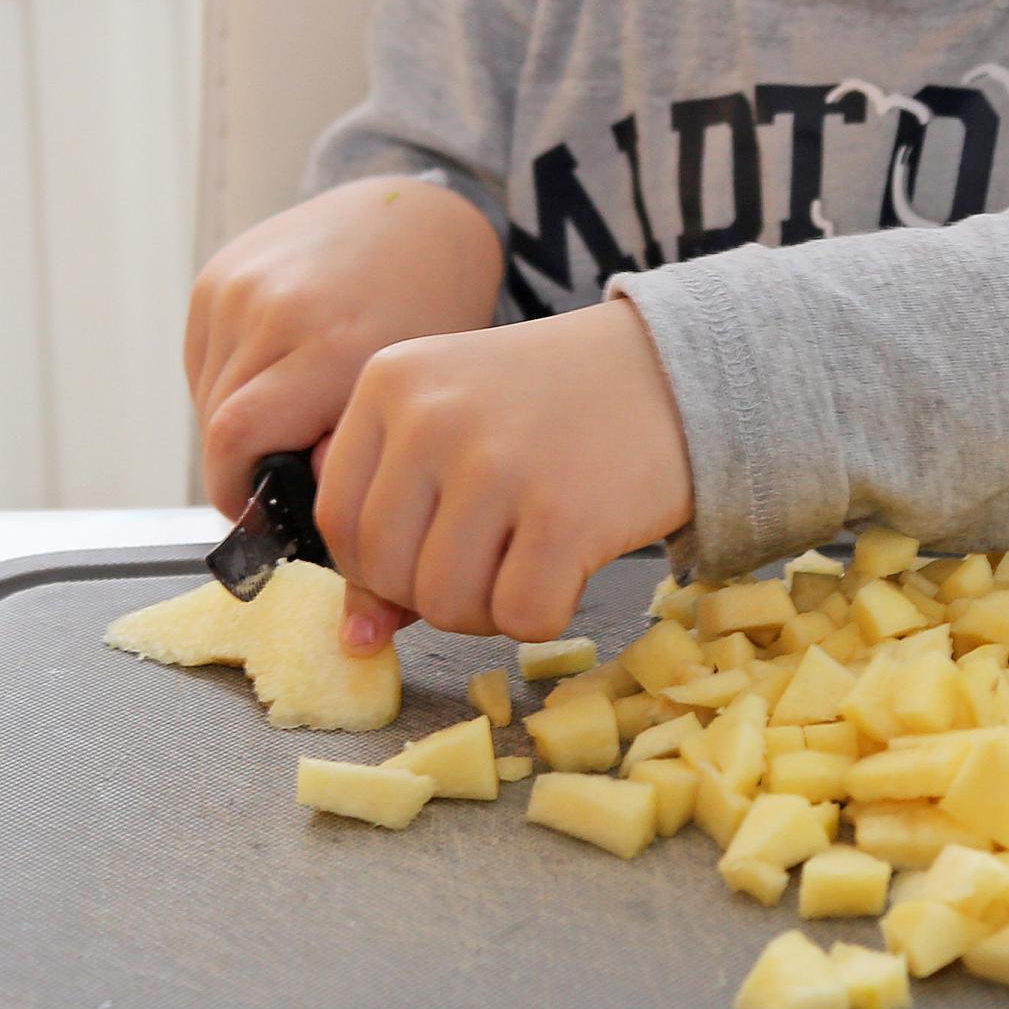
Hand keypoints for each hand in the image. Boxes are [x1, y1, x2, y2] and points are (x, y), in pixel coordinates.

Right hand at [185, 177, 504, 598]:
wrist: (419, 218)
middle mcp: (280, 310)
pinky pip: (203, 360)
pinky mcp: (219, 273)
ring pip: (207, 397)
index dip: (243, 501)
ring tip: (288, 429)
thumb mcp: (423, 405)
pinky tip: (277, 382)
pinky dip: (229, 385)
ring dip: (236, 429)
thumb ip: (382, 492)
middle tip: (281, 484)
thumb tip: (354, 614)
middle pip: (219, 428)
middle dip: (244, 471)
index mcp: (339, 348)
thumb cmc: (435, 321)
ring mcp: (243, 286)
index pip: (238, 446)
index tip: (267, 525)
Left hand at [313, 300, 693, 651]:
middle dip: (434, 594)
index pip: (335, 518)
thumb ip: (397, 521)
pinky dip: (544, 616)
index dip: (375, 565)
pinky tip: (569, 567)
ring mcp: (498, 463)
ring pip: (446, 606)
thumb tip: (356, 640)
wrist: (673, 369)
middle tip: (491, 560)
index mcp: (389, 382)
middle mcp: (432, 415)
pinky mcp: (565, 512)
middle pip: (386, 571)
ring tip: (529, 559)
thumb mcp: (454, 429)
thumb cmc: (552, 407)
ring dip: (488, 610)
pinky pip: (521, 619)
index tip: (429, 553)